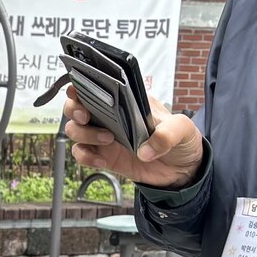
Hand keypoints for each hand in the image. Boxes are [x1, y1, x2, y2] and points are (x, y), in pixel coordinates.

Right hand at [63, 86, 203, 188]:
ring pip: (75, 130)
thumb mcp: (183, 129)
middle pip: (75, 106)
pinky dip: (86, 157)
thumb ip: (168, 134)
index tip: (78, 90)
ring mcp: (103, 136)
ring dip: (84, 134)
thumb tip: (144, 150)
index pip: (96, 86)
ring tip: (107, 140)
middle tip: (86, 117)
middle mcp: (109, 116)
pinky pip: (81, 154)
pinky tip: (102, 161)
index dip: (81, 85)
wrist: (181, 170)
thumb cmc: (181, 141)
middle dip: (74, 109)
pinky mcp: (103, 156)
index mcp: (126, 101)